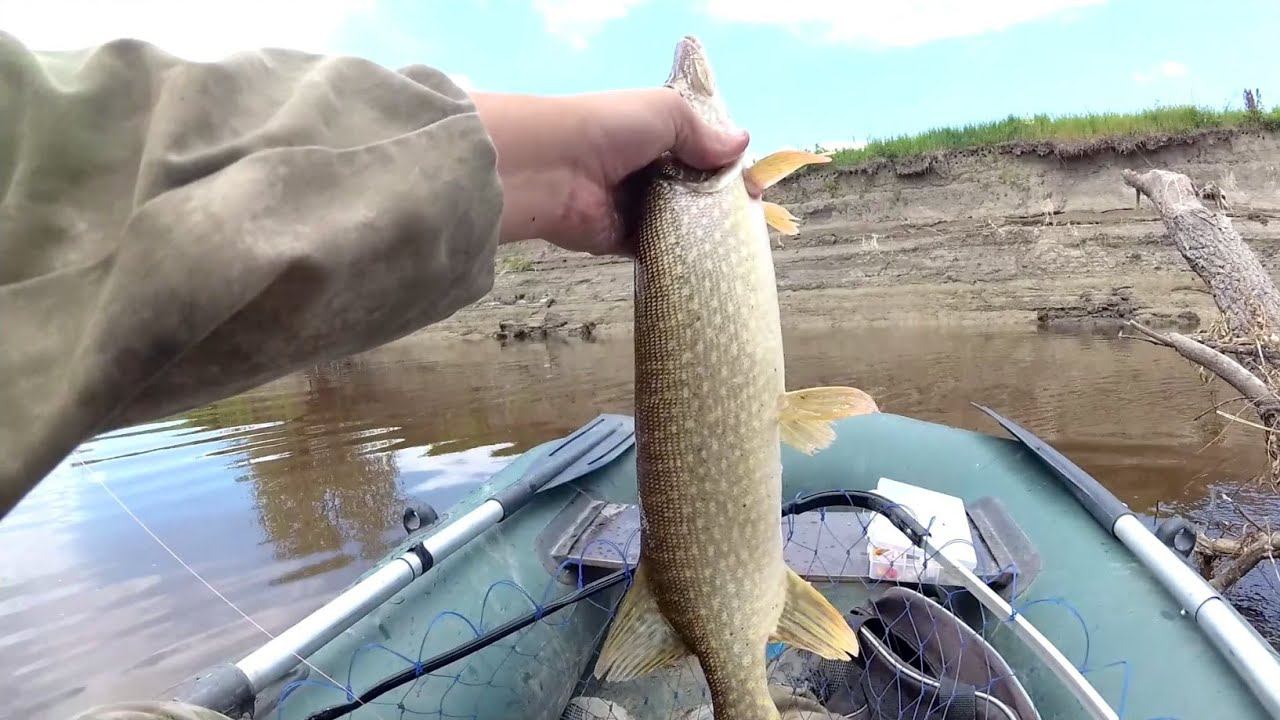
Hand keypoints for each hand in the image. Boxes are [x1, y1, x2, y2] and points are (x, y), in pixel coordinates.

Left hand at [472, 88, 752, 254]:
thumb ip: (704, 132)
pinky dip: (681, 254)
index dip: (726, 164)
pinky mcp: (624, 240)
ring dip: (704, 229)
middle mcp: (645, 169)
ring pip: (680, 220)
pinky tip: (712, 260)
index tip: (755, 183)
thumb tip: (742, 145)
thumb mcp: (667, 112)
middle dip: (720, 200)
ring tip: (742, 241)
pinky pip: (660, 248)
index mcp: (652, 134)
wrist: (555, 170)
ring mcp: (635, 206)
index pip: (698, 148)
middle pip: (692, 187)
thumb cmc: (611, 129)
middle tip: (755, 216)